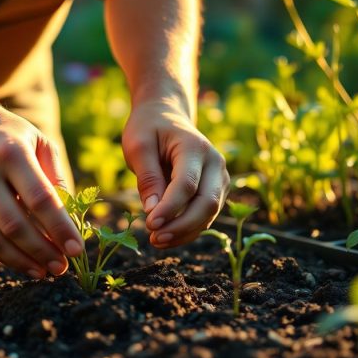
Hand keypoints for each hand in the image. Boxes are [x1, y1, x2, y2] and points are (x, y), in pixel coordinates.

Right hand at [0, 100, 83, 278]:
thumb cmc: (8, 134)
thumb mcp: (39, 141)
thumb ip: (57, 176)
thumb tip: (73, 218)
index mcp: (10, 153)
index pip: (40, 199)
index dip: (60, 228)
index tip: (77, 249)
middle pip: (17, 226)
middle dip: (44, 252)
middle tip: (63, 267)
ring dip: (24, 262)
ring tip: (45, 271)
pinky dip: (4, 255)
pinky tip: (24, 261)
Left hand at [122, 100, 229, 247]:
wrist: (166, 116)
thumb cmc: (149, 129)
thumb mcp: (138, 146)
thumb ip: (147, 177)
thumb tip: (153, 212)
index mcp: (195, 147)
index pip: (187, 184)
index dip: (170, 208)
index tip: (149, 225)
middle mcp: (215, 163)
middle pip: (207, 202)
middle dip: (181, 226)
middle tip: (154, 239)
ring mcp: (219, 178)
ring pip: (209, 214)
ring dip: (184, 232)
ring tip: (156, 241)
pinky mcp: (216, 191)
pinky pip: (206, 216)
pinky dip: (188, 230)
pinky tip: (166, 237)